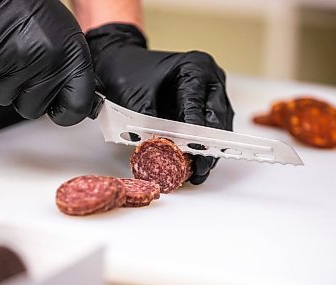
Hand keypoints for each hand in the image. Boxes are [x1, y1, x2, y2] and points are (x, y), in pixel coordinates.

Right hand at [0, 0, 94, 124]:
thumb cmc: (32, 10)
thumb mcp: (66, 38)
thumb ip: (70, 70)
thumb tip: (71, 99)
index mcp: (72, 58)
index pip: (76, 108)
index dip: (66, 112)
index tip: (61, 108)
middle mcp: (47, 64)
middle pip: (34, 110)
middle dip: (28, 97)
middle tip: (26, 73)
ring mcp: (17, 65)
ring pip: (6, 98)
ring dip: (5, 82)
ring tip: (9, 56)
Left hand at [86, 24, 233, 183]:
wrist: (118, 61)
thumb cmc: (127, 71)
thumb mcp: (134, 98)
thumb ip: (149, 123)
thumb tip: (160, 149)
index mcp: (196, 67)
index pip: (199, 105)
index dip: (197, 131)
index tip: (196, 151)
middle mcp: (209, 79)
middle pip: (216, 118)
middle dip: (208, 146)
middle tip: (201, 168)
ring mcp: (209, 94)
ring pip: (217, 127)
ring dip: (207, 151)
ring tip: (197, 172)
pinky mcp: (203, 108)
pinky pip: (207, 130)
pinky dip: (200, 147)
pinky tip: (193, 164)